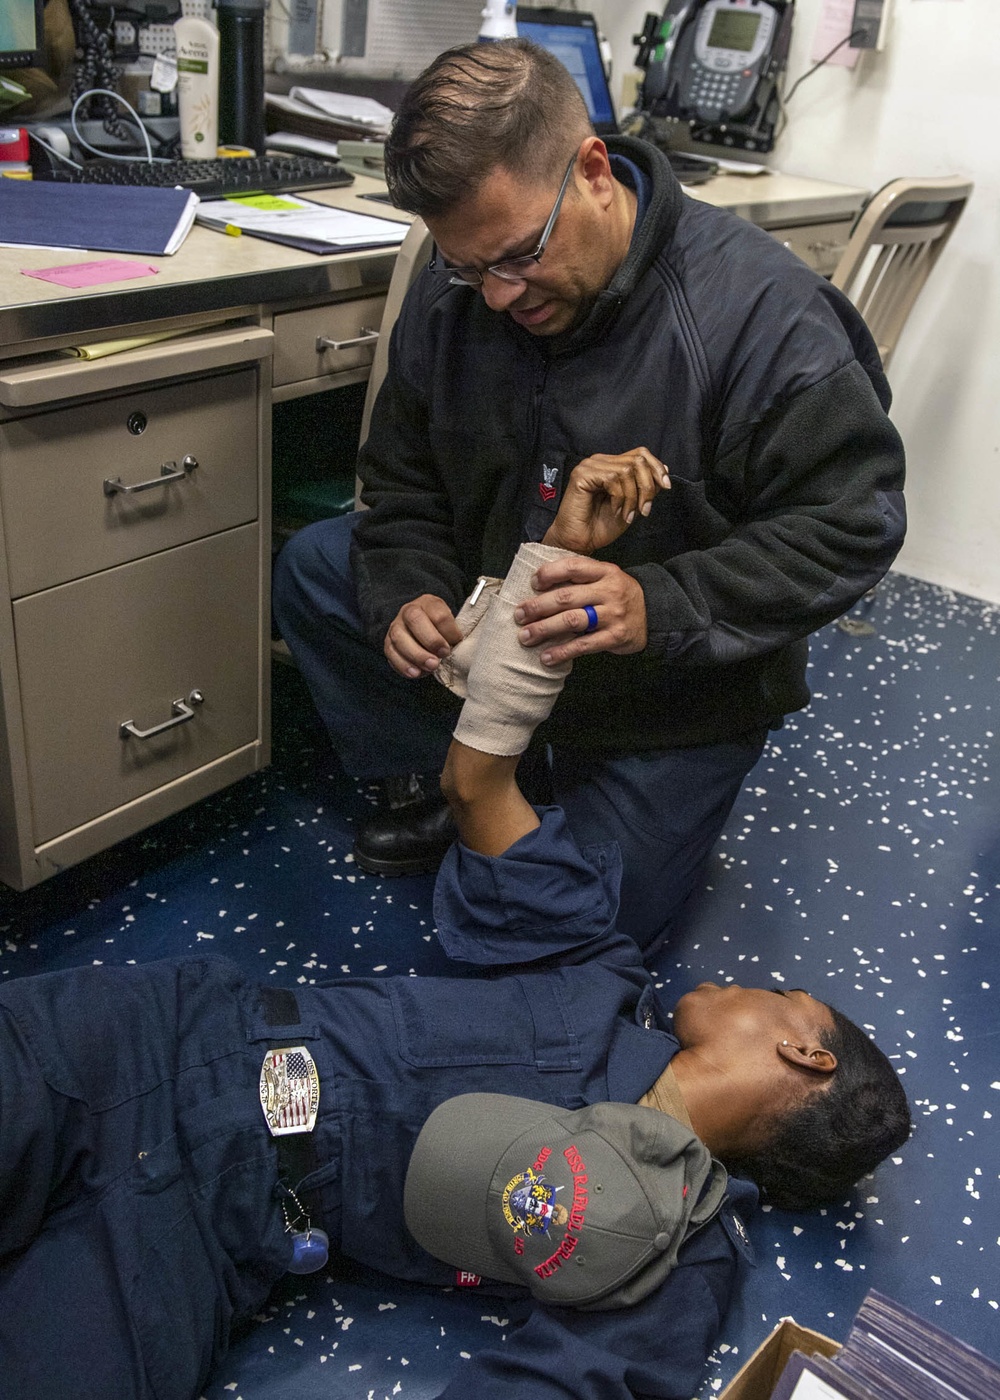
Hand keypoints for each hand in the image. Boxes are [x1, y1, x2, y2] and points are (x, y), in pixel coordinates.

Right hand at [384, 594, 462, 678]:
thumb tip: (458, 650)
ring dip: (416, 655)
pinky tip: (416, 673)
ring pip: (399, 637)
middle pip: (415, 620)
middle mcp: (408, 611)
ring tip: (430, 667)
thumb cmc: (440, 630)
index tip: (456, 643)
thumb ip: (453, 633)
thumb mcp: (450, 624)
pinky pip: (391, 653)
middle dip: (430, 641)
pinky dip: (403, 665)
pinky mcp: (388, 642)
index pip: (438, 614)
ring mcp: (396, 626)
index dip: (449, 631)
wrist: (421, 629)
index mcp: (428, 603)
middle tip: (442, 656)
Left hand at [513, 556, 647, 664]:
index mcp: (605, 571)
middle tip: (519, 615)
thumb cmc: (619, 595)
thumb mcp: (606, 577)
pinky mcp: (615, 637)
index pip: (572, 567)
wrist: (655, 613)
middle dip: (537, 606)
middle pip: (566, 597)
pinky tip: (547, 657)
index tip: (532, 583)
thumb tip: (540, 585)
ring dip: (544, 629)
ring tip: (525, 636)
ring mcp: (613, 615)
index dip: (549, 573)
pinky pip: (584, 645)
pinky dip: (562, 652)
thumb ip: (581, 578)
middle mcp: (609, 591)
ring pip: (572, 621)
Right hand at [542, 447, 668, 555]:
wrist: (580, 542)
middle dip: (647, 486)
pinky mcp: (582, 474)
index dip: (657, 468)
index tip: (666, 487)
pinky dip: (620, 498)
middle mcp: (600, 461)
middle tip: (644, 509)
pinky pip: (612, 478)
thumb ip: (645, 487)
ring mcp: (590, 466)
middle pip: (637, 459)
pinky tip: (615, 511)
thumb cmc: (601, 526)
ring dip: (633, 497)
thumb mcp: (632, 505)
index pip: (640, 454)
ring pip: (627, 470)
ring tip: (628, 515)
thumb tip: (665, 470)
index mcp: (611, 465)